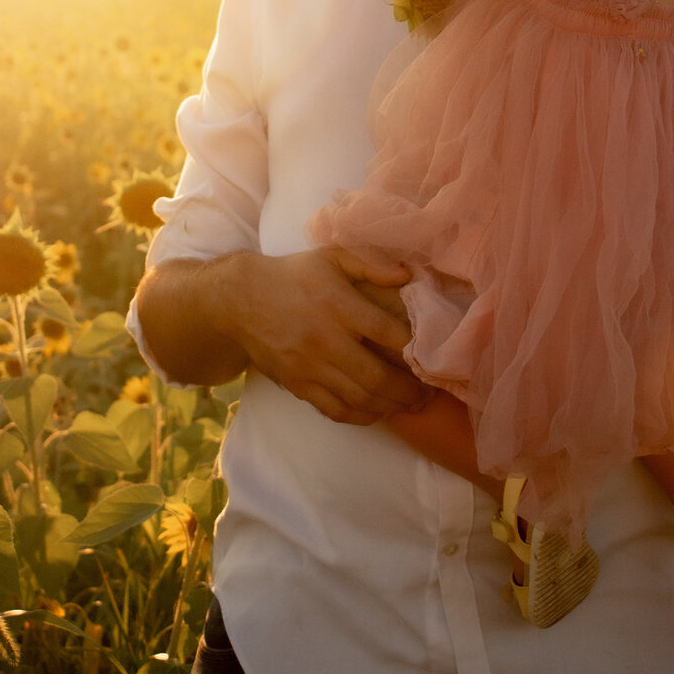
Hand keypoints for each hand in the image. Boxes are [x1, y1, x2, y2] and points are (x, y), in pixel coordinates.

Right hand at [215, 247, 435, 424]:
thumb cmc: (294, 276)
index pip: (388, 333)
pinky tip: (377, 412)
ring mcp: (310, 367)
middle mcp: (326, 340)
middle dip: (410, 390)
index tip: (433, 356)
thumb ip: (371, 264)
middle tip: (429, 393)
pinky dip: (362, 416)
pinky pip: (335, 410)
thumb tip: (408, 276)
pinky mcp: (298, 385)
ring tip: (411, 404)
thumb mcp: (331, 257)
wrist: (240, 301)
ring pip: (360, 399)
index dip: (416, 348)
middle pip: (378, 377)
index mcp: (338, 305)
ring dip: (391, 406)